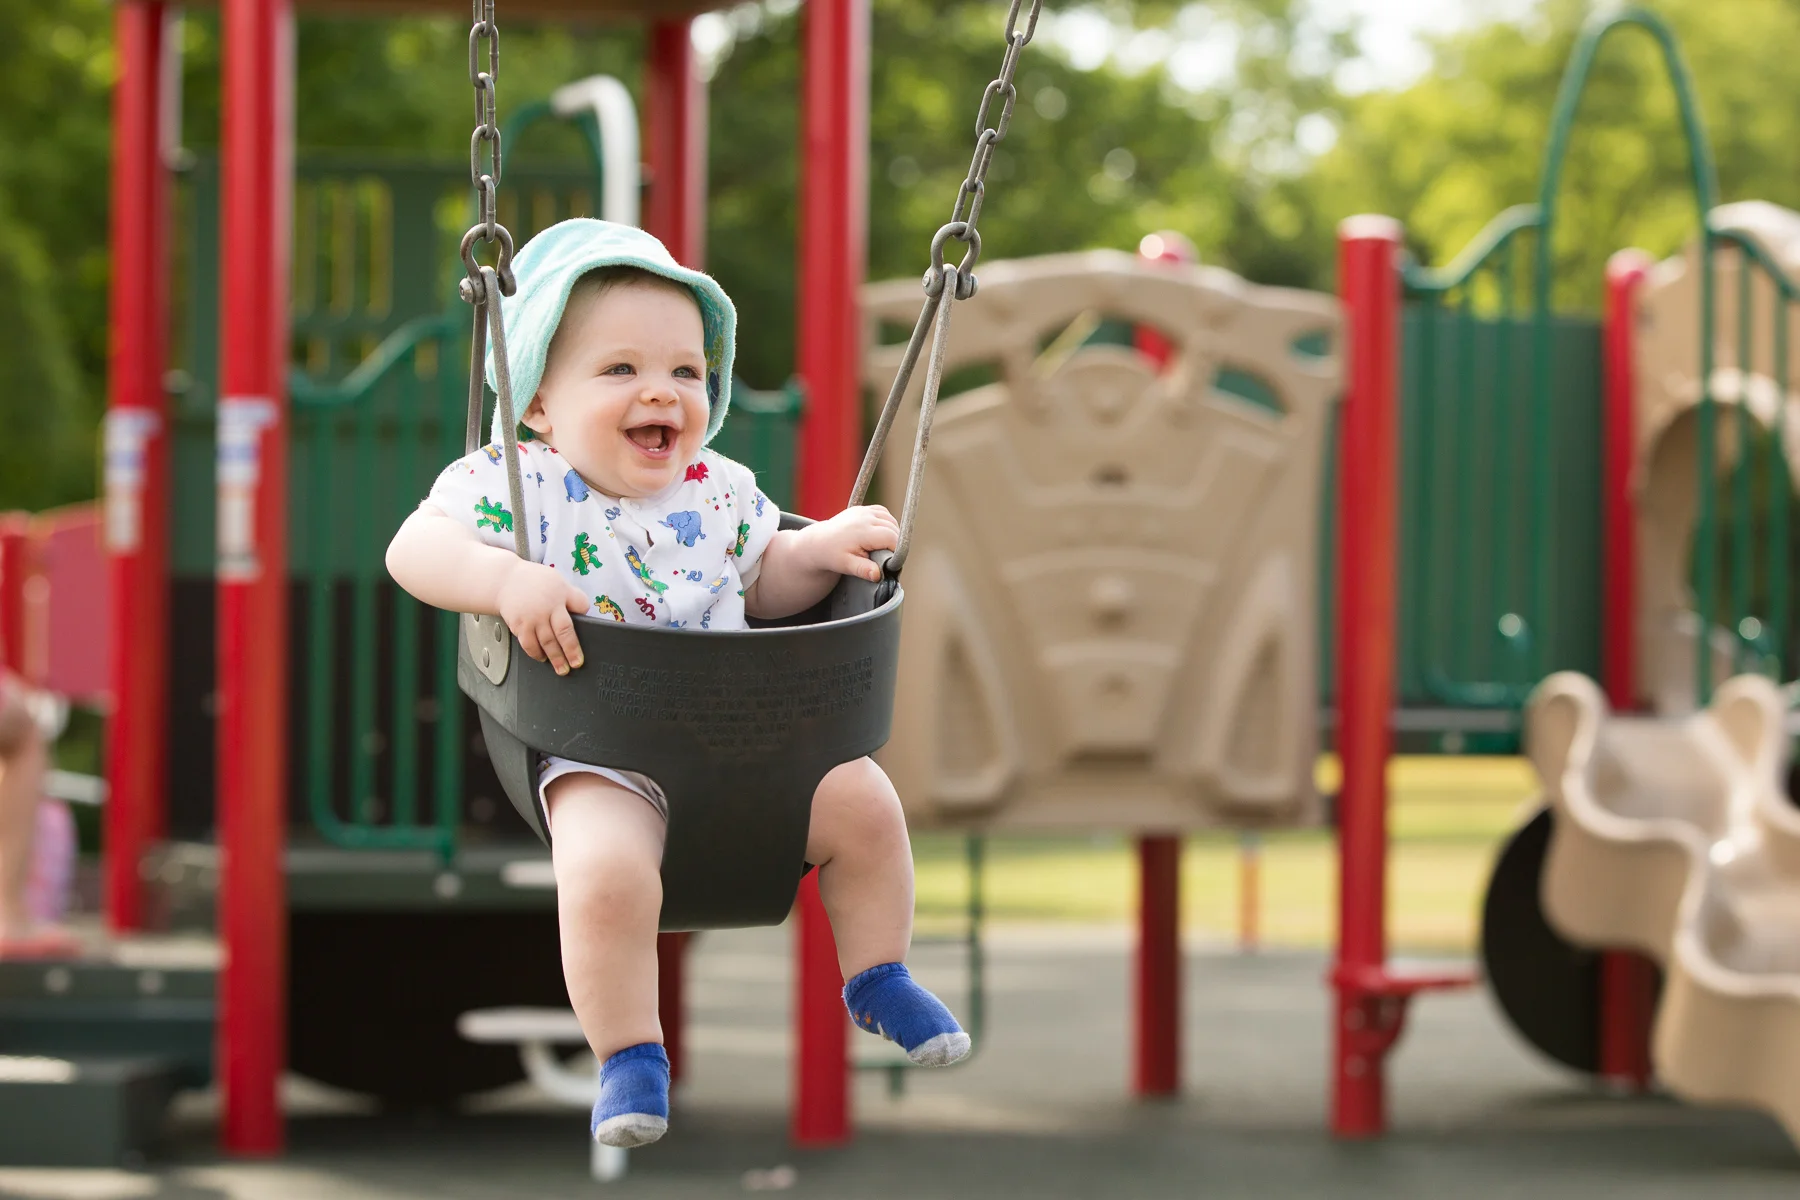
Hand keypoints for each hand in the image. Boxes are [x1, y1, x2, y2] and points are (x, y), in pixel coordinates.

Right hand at [495, 559, 592, 674]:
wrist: (505, 580)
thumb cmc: (534, 582)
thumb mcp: (557, 581)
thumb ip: (569, 596)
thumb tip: (581, 614)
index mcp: (560, 593)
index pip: (580, 605)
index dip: (586, 617)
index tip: (592, 631)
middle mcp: (547, 607)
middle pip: (564, 631)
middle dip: (571, 650)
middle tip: (576, 664)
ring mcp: (532, 617)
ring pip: (546, 642)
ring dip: (555, 658)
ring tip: (561, 668)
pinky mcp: (519, 625)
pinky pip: (529, 644)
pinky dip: (536, 653)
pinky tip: (542, 658)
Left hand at [805, 505, 899, 582]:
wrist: (818, 542)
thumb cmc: (832, 555)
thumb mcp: (846, 565)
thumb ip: (863, 569)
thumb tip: (877, 575)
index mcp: (862, 531)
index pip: (892, 537)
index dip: (896, 550)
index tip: (891, 562)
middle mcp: (864, 517)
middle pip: (893, 528)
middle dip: (895, 543)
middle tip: (886, 557)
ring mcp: (863, 511)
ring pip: (890, 519)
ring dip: (892, 532)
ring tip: (883, 547)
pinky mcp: (862, 509)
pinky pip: (883, 513)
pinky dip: (886, 523)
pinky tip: (880, 534)